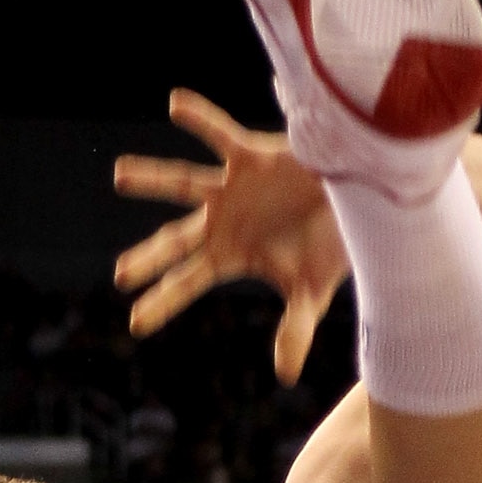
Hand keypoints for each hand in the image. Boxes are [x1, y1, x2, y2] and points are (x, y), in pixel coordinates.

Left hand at [114, 91, 346, 384]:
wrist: (362, 203)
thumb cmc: (333, 245)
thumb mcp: (311, 293)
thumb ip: (294, 330)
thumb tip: (284, 378)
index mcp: (229, 255)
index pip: (186, 283)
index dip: (162, 302)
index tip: (134, 324)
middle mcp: (223, 220)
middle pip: (175, 241)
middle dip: (149, 257)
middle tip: (120, 275)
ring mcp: (233, 187)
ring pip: (182, 182)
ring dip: (151, 179)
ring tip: (118, 176)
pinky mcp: (252, 154)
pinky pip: (220, 133)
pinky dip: (199, 119)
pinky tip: (175, 105)